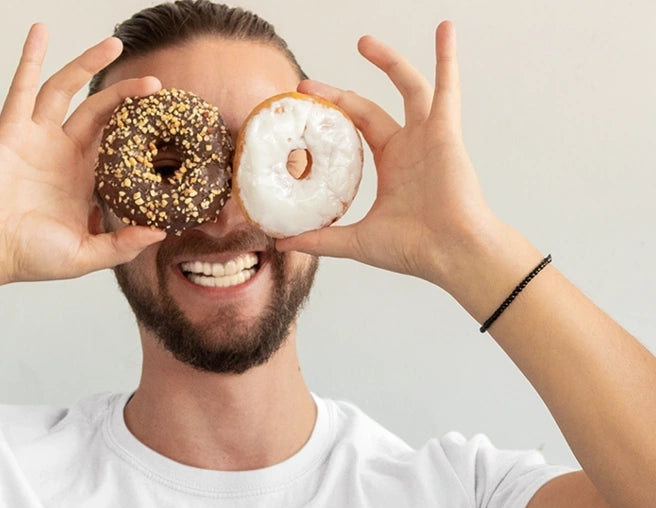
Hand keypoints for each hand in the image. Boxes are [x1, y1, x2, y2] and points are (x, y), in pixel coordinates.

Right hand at [0, 25, 165, 287]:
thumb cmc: (26, 257)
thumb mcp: (84, 256)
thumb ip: (120, 246)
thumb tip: (159, 233)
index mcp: (82, 183)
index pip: (117, 151)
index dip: (141, 138)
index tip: (167, 127)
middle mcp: (62, 156)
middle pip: (100, 114)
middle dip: (127, 97)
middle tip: (156, 85)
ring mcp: (37, 139)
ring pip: (67, 91)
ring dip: (88, 65)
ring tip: (114, 43)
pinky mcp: (12, 130)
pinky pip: (23, 87)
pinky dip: (31, 58)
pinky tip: (40, 32)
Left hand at [278, 22, 499, 291]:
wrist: (450, 253)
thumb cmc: (413, 250)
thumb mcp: (356, 242)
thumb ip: (321, 239)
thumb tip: (282, 242)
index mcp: (391, 167)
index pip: (354, 132)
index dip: (331, 118)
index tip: (304, 108)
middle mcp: (408, 148)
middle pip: (368, 108)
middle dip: (338, 95)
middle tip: (308, 85)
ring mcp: (428, 137)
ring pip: (408, 86)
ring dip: (388, 61)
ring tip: (363, 41)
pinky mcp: (445, 132)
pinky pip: (447, 88)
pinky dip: (447, 58)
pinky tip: (444, 30)